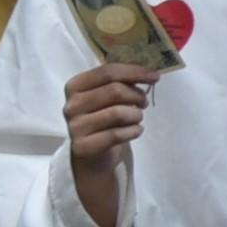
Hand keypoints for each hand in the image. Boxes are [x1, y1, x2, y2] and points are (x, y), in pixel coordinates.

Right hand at [64, 57, 156, 176]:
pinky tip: (135, 131)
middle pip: (115, 90)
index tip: (155, 77)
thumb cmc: (103, 120)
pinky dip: (134, 131)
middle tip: (144, 103)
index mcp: (75, 86)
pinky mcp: (83, 146)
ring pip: (118, 113)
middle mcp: (71, 105)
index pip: (107, 72)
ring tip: (136, 118)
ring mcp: (75, 126)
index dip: (134, 72)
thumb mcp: (107, 98)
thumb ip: (120, 83)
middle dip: (137, 96)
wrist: (91, 154)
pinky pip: (117, 134)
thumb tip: (149, 73)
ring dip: (136, 115)